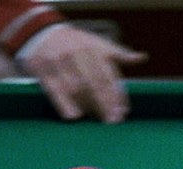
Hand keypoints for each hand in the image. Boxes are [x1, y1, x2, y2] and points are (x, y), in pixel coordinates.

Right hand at [20, 26, 146, 122]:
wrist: (42, 33)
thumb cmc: (75, 44)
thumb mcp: (97, 44)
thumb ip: (118, 54)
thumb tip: (141, 58)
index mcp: (94, 48)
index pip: (107, 75)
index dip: (116, 95)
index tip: (122, 112)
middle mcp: (77, 53)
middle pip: (93, 83)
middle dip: (104, 103)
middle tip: (111, 121)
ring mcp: (59, 61)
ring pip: (75, 88)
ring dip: (87, 106)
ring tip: (96, 120)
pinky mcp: (42, 69)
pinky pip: (54, 90)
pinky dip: (64, 104)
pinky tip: (74, 117)